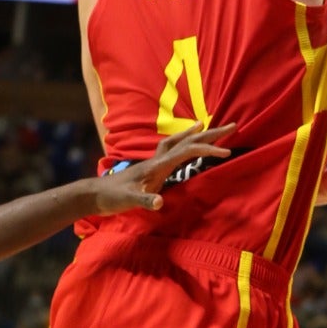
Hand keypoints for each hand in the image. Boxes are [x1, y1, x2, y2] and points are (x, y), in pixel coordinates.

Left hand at [94, 124, 234, 212]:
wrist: (94, 195)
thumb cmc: (112, 198)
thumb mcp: (129, 201)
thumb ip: (145, 201)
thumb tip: (160, 202)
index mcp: (157, 165)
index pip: (188, 151)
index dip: (208, 150)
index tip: (227, 152)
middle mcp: (157, 159)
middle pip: (187, 141)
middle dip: (210, 133)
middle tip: (232, 126)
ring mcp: (154, 162)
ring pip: (178, 141)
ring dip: (193, 133)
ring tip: (204, 125)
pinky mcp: (150, 168)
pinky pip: (171, 150)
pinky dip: (181, 143)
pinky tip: (182, 145)